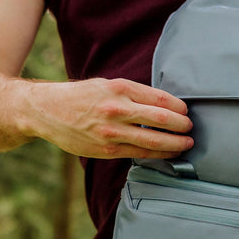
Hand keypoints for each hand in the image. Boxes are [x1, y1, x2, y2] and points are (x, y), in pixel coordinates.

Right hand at [31, 77, 192, 158]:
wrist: (46, 110)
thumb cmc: (80, 96)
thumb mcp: (106, 84)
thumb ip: (133, 93)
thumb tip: (163, 104)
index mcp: (119, 88)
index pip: (160, 99)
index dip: (179, 107)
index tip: (186, 111)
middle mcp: (116, 109)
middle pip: (161, 119)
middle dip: (182, 125)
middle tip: (191, 128)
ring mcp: (111, 131)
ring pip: (153, 140)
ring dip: (175, 143)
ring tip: (186, 144)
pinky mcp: (106, 150)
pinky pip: (139, 154)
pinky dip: (158, 154)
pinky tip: (167, 153)